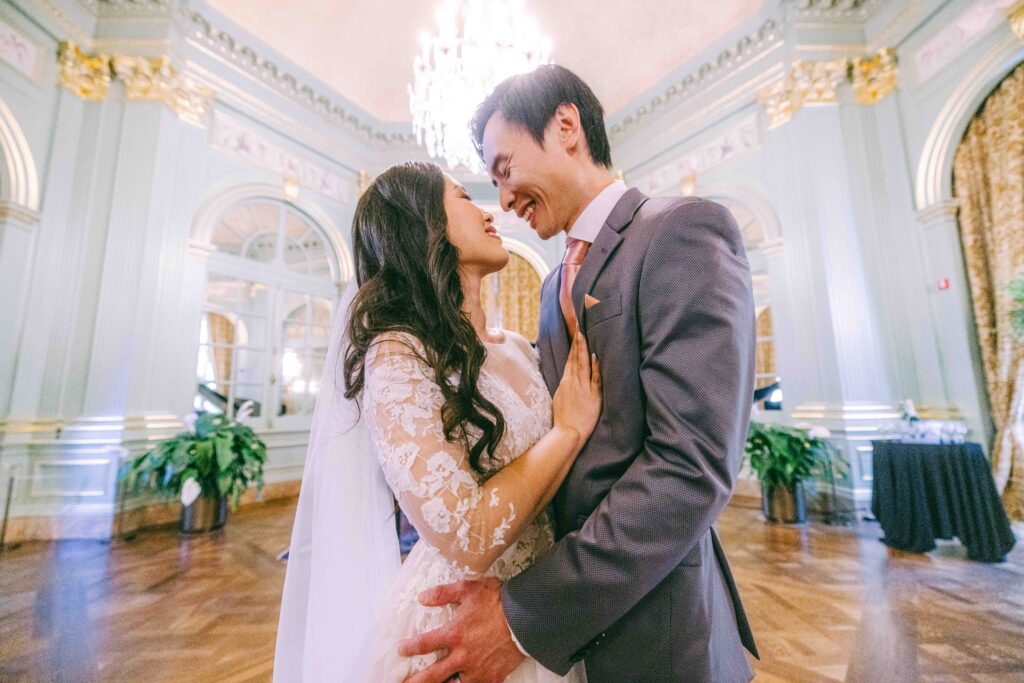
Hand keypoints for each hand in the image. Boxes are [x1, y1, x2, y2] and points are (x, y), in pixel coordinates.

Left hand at [400, 578, 524, 682]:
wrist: (527, 617)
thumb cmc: (498, 600)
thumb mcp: (468, 588)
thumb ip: (442, 593)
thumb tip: (421, 598)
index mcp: (454, 633)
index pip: (424, 644)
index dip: (410, 648)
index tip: (401, 650)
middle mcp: (462, 656)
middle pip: (432, 675)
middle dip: (416, 681)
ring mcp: (478, 670)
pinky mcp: (494, 677)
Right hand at [552, 331, 601, 445]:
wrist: (567, 433)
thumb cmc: (563, 419)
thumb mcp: (559, 399)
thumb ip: (564, 388)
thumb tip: (567, 379)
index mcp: (565, 383)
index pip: (570, 361)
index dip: (573, 347)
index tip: (576, 334)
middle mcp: (573, 383)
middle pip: (575, 359)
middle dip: (578, 342)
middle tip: (580, 327)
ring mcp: (583, 389)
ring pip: (583, 365)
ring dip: (584, 349)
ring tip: (584, 335)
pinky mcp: (593, 396)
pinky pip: (594, 379)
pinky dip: (594, 367)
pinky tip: (595, 355)